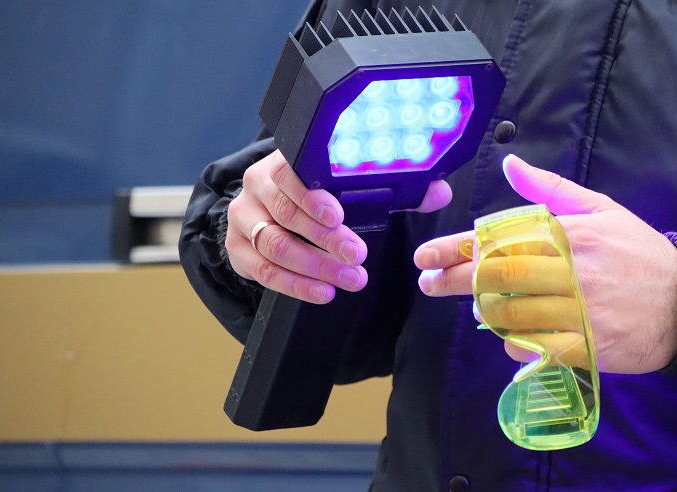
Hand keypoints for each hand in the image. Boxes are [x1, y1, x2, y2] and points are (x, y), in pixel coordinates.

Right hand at [227, 149, 451, 303]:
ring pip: (275, 245)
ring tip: (350, 280)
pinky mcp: (237, 250)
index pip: (291, 174)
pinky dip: (295, 285)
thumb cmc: (318, 195)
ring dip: (315, 266)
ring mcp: (243, 219)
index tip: (340, 216)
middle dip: (325, 240)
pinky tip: (323, 292)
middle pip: (286, 214)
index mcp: (282, 163)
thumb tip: (438, 192)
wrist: (267, 209)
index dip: (314, 196)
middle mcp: (256, 187)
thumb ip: (395, 188)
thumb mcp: (350, 186)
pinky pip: (263, 272)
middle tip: (358, 257)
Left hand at [415, 154, 676, 372]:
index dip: (454, 249)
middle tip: (428, 284)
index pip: (500, 239)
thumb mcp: (601, 209)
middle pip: (496, 277)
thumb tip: (510, 162)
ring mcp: (579, 312)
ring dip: (484, 312)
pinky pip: (532, 349)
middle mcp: (572, 271)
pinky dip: (512, 344)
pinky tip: (510, 334)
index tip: (424, 257)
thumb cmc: (638, 252)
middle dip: (453, 281)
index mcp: (571, 233)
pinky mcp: (586, 348)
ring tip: (477, 307)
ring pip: (510, 314)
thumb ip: (551, 188)